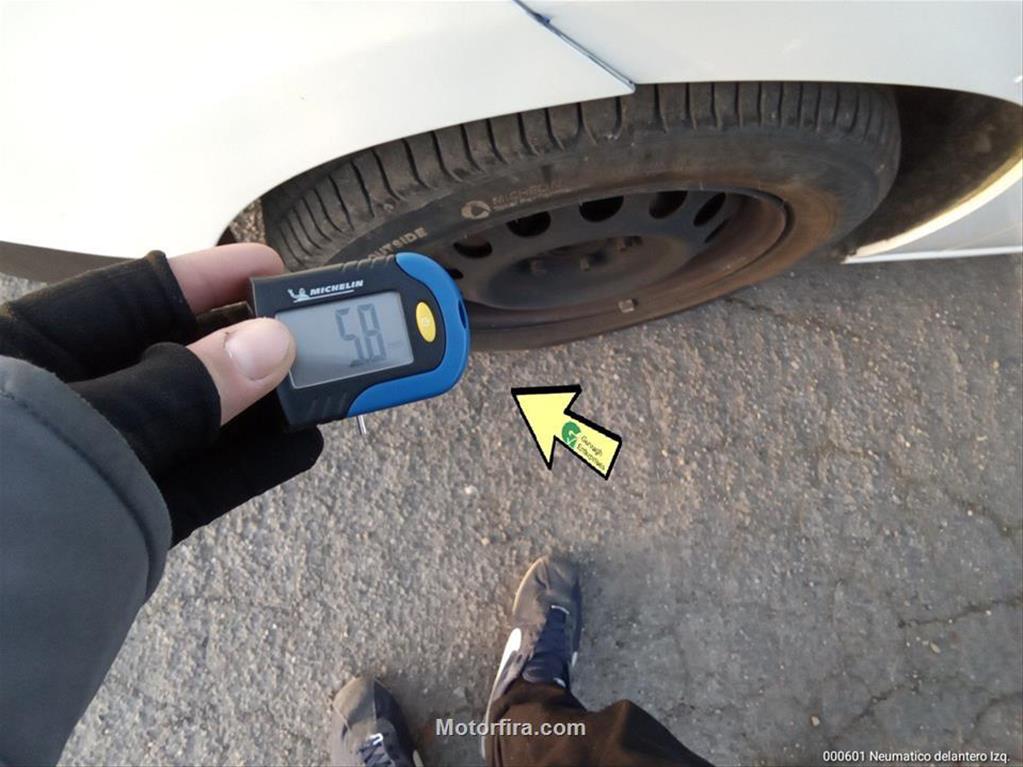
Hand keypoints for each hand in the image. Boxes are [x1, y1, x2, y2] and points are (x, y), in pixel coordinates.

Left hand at [0, 244, 323, 543]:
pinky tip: (298, 446)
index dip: (203, 279)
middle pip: (168, 357)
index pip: (126, 296)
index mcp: (20, 355)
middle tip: (313, 334)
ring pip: (190, 422)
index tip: (270, 268)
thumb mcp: (78, 428)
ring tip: (322, 390)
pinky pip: (194, 482)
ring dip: (259, 407)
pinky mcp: (120, 521)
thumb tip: (268, 345)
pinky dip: (248, 465)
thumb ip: (180, 387)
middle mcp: (58, 403)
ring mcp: (93, 465)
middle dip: (243, 344)